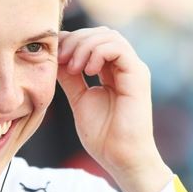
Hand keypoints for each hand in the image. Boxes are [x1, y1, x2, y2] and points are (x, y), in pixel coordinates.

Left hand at [57, 27, 171, 191]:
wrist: (121, 158)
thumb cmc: (103, 136)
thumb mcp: (79, 100)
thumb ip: (70, 78)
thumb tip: (56, 59)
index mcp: (112, 72)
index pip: (93, 41)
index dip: (72, 42)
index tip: (55, 57)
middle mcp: (124, 67)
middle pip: (100, 33)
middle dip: (76, 40)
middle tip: (61, 59)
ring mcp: (133, 70)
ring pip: (109, 37)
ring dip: (84, 46)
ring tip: (73, 68)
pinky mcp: (138, 76)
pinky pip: (118, 49)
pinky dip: (98, 53)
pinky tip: (86, 71)